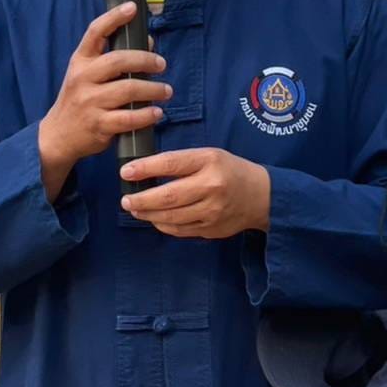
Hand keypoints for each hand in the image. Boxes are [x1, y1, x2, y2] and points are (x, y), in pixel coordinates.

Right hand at [39, 2, 169, 200]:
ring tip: (166, 91)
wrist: (58, 136)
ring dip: (153, 89)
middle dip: (146, 60)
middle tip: (161, 64)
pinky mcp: (99, 124)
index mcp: (81, 61)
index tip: (132, 8)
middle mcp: (83, 78)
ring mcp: (90, 102)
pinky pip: (129, 118)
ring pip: (128, 89)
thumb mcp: (88, 74)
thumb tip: (149, 41)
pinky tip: (157, 112)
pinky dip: (147, 114)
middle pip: (119, 60)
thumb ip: (114, 58)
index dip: (114, 17)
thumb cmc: (79, 99)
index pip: (95, 32)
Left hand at [119, 148, 270, 237]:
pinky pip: (179, 230)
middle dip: (142, 199)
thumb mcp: (209, 156)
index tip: (126, 172)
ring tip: (135, 208)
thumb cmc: (230, 170)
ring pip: (171, 217)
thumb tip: (146, 169)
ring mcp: (211, 212)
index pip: (172, 164)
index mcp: (210, 162)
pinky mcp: (210, 230)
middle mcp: (211, 187)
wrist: (261, 196)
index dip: (145, 168)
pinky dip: (162, 224)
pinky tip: (154, 218)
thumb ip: (182, 162)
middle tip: (125, 199)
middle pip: (169, 196)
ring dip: (148, 214)